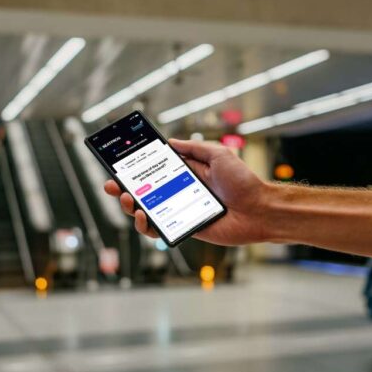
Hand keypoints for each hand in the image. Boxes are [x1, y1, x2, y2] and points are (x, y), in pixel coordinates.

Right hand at [104, 139, 270, 245]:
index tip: (120, 163)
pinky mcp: (184, 227)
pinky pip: (159, 228)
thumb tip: (170, 142)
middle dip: (124, 187)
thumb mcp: (218, 154)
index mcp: (187, 173)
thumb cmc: (243, 181)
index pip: (156, 169)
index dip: (137, 168)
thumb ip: (193, 149)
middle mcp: (180, 191)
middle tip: (111, 185)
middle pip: (145, 190)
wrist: (259, 210)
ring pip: (147, 210)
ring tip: (126, 200)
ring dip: (130, 206)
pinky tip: (142, 217)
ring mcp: (180, 210)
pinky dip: (146, 225)